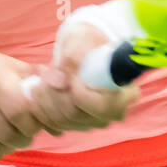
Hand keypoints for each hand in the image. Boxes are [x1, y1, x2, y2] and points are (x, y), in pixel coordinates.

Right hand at [0, 48, 50, 158]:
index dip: (33, 124)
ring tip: (14, 138)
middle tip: (27, 135)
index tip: (36, 124)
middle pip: (7, 132)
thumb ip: (40, 90)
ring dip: (10, 147)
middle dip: (23, 139)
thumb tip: (61, 125)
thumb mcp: (14, 69)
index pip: (20, 111)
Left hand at [22, 18, 140, 130]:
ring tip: (41, 75)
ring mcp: (95, 121)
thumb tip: (60, 80)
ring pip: (62, 120)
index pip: (102, 107)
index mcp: (126, 93)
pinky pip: (54, 124)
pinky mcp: (78, 124)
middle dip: (54, 93)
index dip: (80, 94)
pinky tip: (40, 88)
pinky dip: (42, 107)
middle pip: (77, 115)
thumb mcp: (82, 41)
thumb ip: (73, 56)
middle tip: (44, 71)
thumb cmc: (87, 42)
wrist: (81, 49)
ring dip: (44, 98)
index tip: (69, 76)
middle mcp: (113, 113)